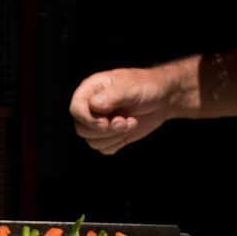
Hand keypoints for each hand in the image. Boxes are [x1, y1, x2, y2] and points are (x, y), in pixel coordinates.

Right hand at [69, 66, 184, 154]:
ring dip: (114, 136)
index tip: (106, 121)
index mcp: (91, 90)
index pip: (76, 108)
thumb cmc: (145, 86)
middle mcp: (91, 107)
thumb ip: (112, 96)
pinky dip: (118, 143)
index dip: (88, 119)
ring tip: (129, 122)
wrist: (160, 99)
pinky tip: (129, 128)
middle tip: (123, 121)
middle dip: (104, 130)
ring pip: (92, 141)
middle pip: (81, 128)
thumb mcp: (130, 87)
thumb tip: (95, 105)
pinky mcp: (109, 136)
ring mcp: (99, 123)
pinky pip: (104, 148)